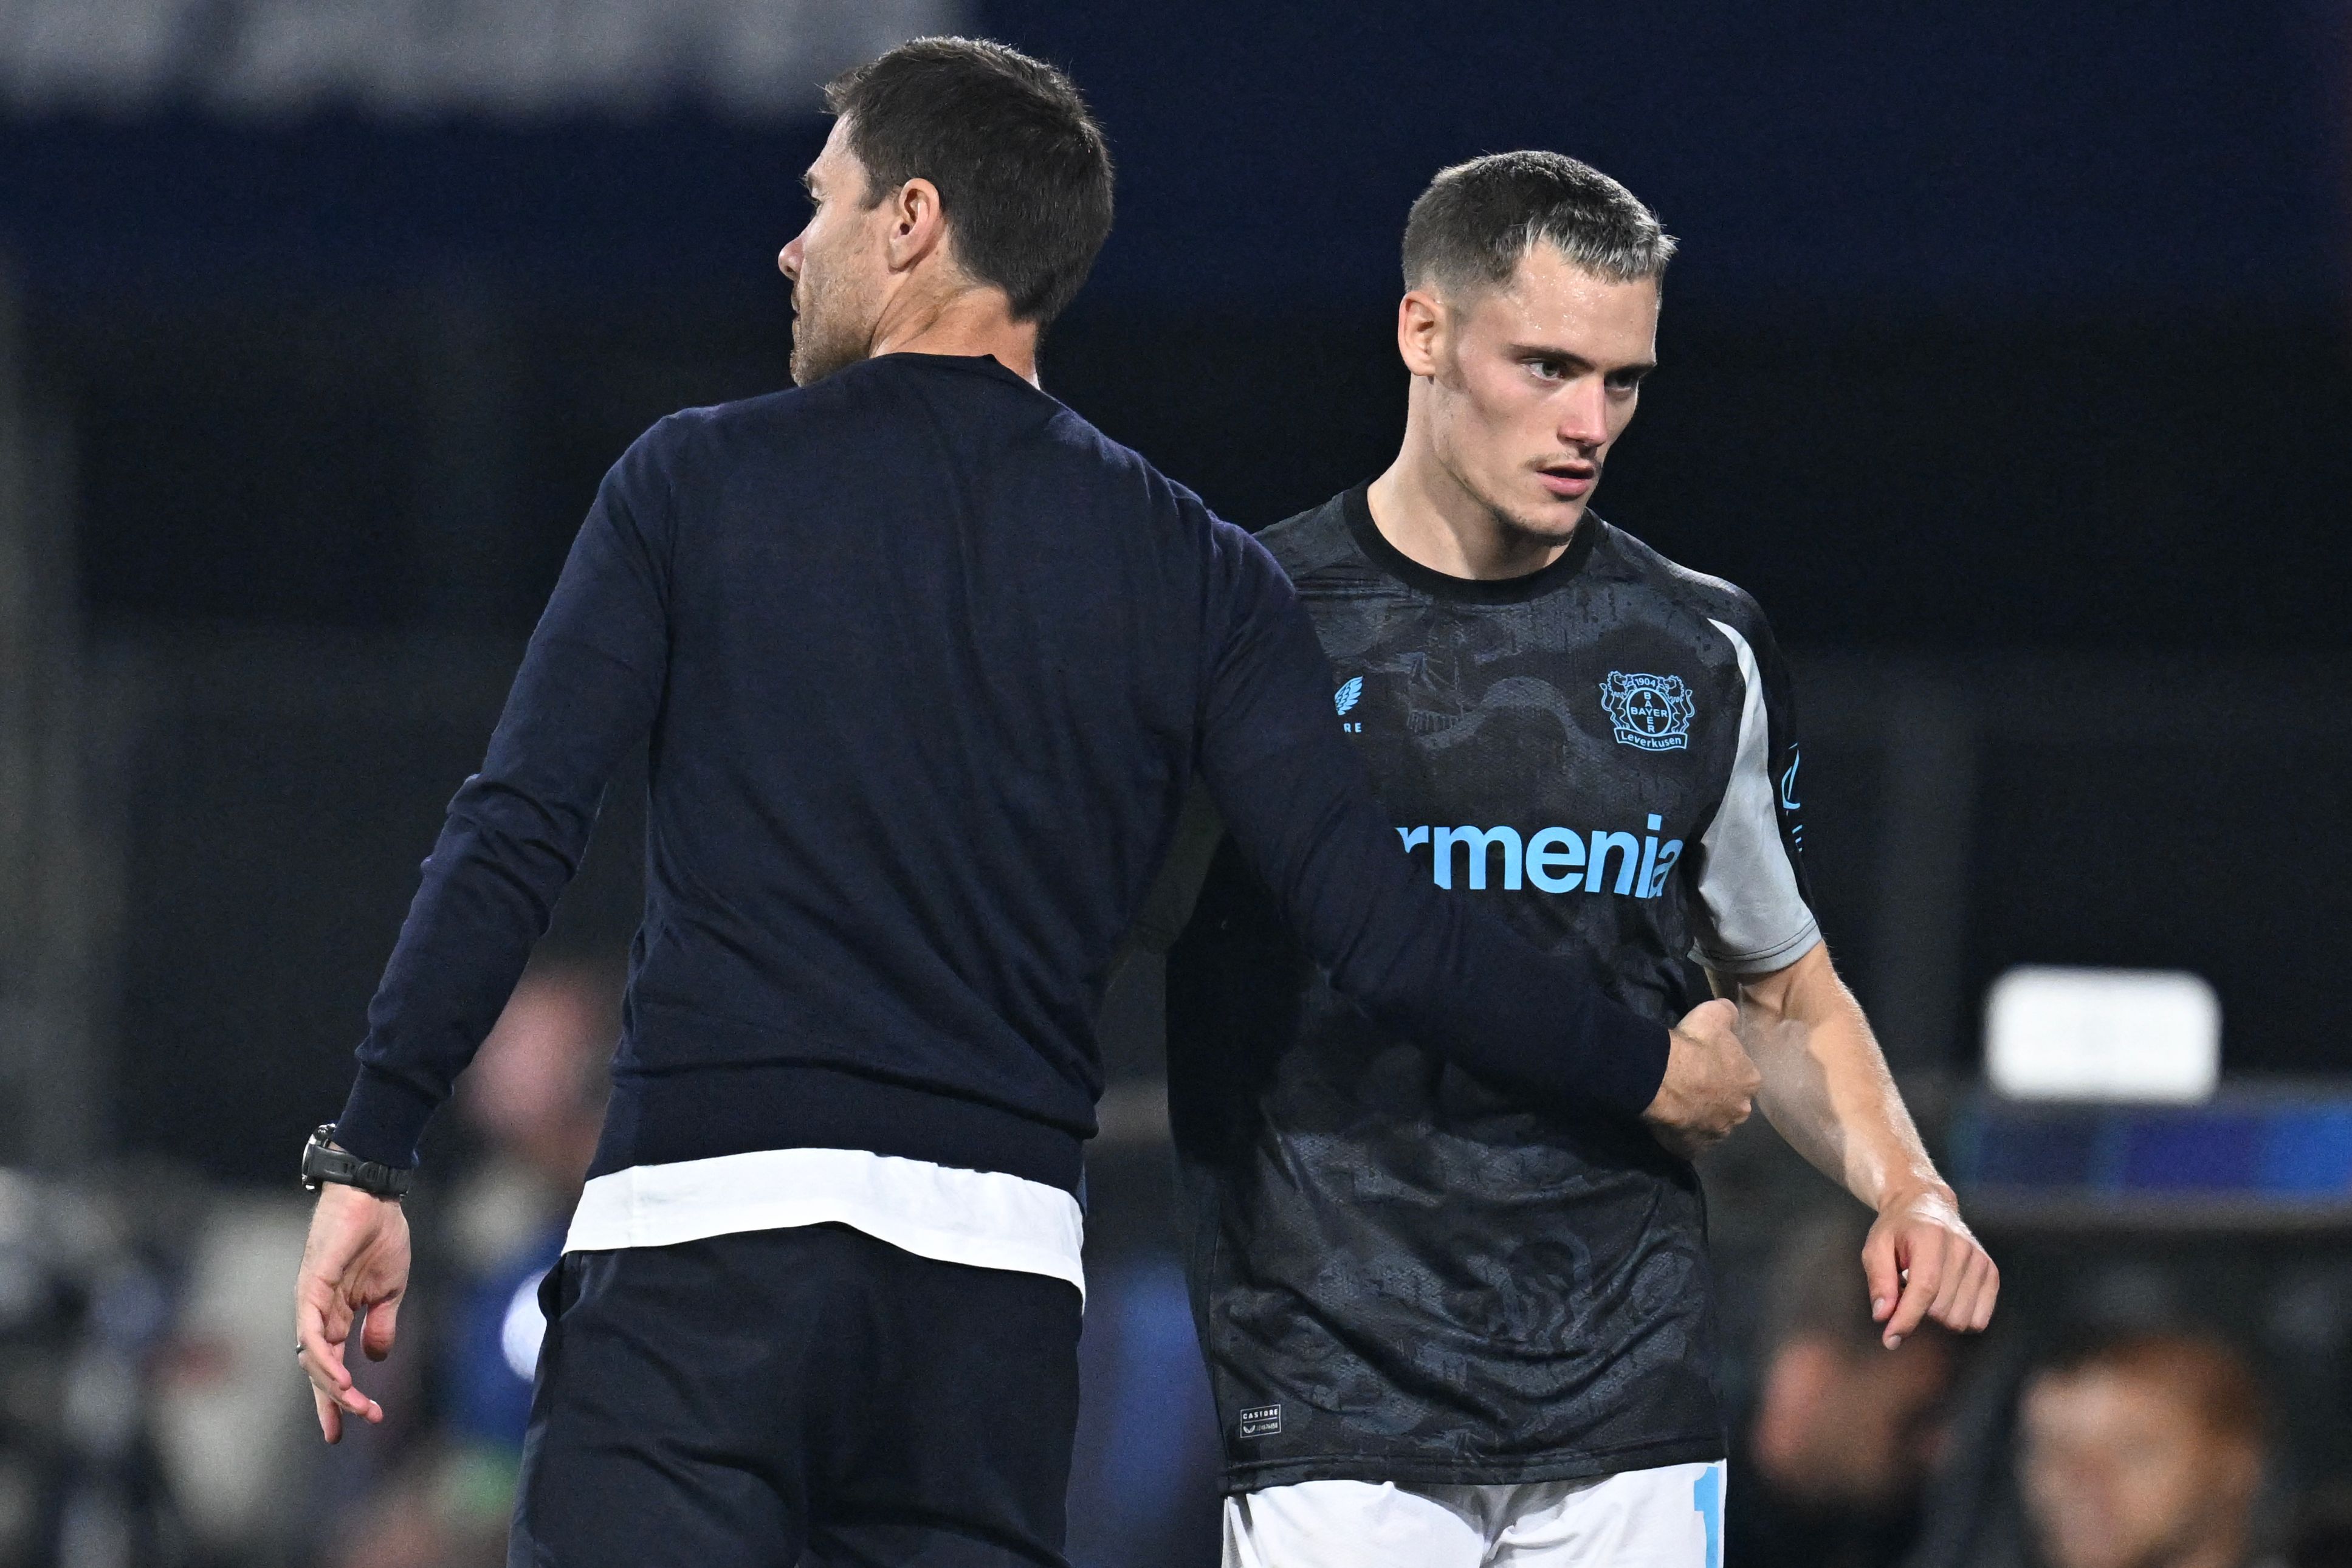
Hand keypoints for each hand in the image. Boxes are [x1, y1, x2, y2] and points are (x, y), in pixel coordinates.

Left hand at [294, 1178, 411, 1442]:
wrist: (375, 1197)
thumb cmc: (381, 1235)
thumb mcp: (389, 1290)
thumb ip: (381, 1324)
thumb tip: (376, 1358)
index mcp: (336, 1314)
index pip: (330, 1364)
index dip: (335, 1397)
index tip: (345, 1429)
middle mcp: (317, 1313)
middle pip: (317, 1368)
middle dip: (332, 1401)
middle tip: (348, 1428)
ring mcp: (311, 1301)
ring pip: (312, 1356)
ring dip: (332, 1384)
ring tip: (355, 1404)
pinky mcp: (312, 1286)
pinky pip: (311, 1330)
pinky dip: (321, 1356)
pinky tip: (339, 1374)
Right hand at [1643, 999, 1760, 1158]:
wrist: (1663, 1077)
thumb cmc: (1693, 1045)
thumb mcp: (1715, 1013)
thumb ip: (1729, 1014)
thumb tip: (1732, 1014)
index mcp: (1751, 1081)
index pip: (1743, 1075)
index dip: (1724, 1068)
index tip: (1706, 1062)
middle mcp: (1741, 1111)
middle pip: (1731, 1103)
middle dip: (1717, 1096)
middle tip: (1693, 1083)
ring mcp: (1719, 1133)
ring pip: (1713, 1123)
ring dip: (1702, 1116)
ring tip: (1680, 1103)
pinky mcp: (1695, 1148)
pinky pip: (1692, 1142)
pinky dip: (1685, 1135)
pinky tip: (1672, 1122)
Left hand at [1863, 1186, 1997, 1347]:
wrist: (1926, 1205)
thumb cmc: (1897, 1230)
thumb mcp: (1875, 1247)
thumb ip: (1879, 1281)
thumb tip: (1883, 1316)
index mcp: (1931, 1237)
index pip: (1924, 1289)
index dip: (1906, 1319)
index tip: (1889, 1339)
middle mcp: (1962, 1248)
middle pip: (1941, 1310)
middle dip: (1916, 1312)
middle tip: (1905, 1290)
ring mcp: (1980, 1261)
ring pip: (1960, 1319)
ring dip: (1936, 1315)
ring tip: (1924, 1289)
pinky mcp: (1991, 1273)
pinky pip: (1978, 1319)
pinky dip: (1957, 1317)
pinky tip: (1943, 1297)